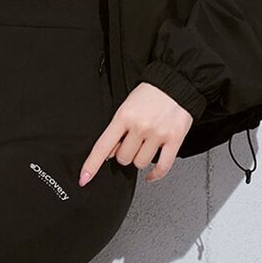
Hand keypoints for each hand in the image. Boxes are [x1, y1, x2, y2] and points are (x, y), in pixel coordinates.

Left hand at [79, 83, 194, 186]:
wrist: (176, 84)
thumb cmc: (150, 94)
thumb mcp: (126, 107)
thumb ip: (117, 130)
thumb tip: (108, 153)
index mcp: (124, 116)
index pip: (103, 146)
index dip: (92, 164)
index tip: (84, 178)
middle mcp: (140, 126)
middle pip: (124, 158)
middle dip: (125, 154)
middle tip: (132, 143)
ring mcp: (157, 134)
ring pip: (141, 164)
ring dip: (140, 159)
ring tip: (145, 146)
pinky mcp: (174, 139)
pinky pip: (162, 166)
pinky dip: (155, 174)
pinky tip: (151, 174)